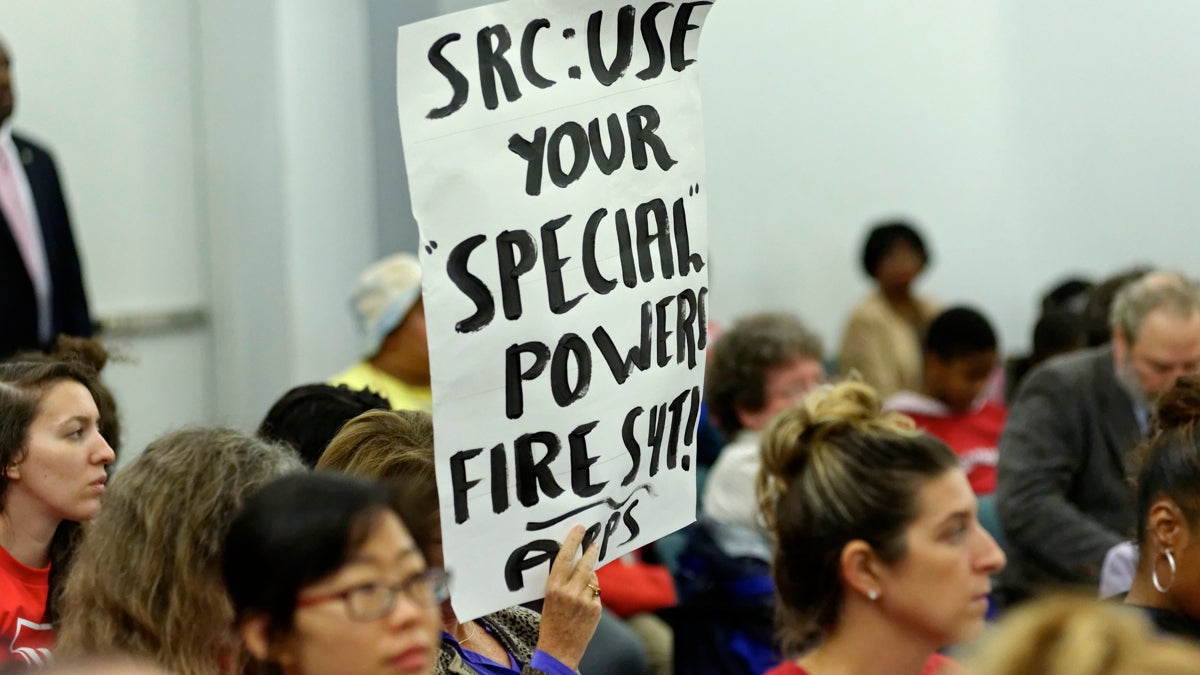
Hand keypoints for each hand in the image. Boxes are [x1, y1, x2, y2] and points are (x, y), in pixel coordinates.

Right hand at [534, 525, 602, 669]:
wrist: (559, 649)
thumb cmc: (550, 621)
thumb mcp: (548, 598)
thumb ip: (561, 581)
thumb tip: (575, 562)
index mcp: (553, 588)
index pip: (565, 558)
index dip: (573, 541)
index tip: (579, 529)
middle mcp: (570, 593)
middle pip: (585, 564)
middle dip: (591, 551)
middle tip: (594, 542)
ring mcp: (585, 601)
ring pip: (592, 578)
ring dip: (589, 576)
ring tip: (582, 583)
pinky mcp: (595, 609)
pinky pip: (596, 593)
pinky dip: (592, 593)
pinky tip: (584, 603)